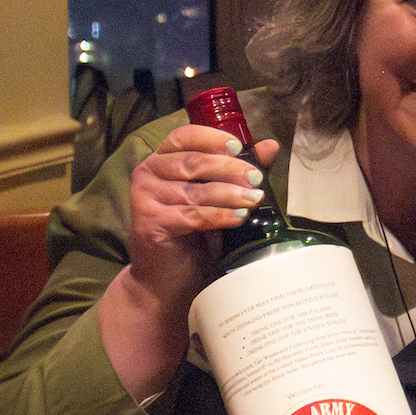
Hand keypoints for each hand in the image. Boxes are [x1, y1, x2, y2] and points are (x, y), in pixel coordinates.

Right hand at [123, 126, 279, 307]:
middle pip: (193, 163)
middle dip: (230, 169)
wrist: (168, 278)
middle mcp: (148, 173)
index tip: (239, 147)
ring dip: (229, 194)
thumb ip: (240, 171)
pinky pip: (192, 215)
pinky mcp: (150, 222)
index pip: (184, 136)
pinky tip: (239, 217)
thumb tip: (271, 146)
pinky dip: (219, 216)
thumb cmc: (195, 233)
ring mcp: (145, 197)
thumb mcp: (221, 197)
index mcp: (162, 159)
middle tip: (256, 179)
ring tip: (254, 199)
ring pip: (195, 191)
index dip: (212, 138)